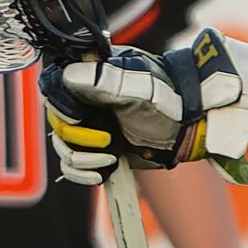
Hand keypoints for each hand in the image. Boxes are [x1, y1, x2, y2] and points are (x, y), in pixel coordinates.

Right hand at [43, 28, 247, 186]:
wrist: (193, 128)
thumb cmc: (171, 100)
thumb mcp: (139, 87)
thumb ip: (104, 79)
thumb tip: (69, 75)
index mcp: (94, 76)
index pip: (54, 88)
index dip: (60, 106)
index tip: (77, 117)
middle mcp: (89, 100)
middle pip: (56, 122)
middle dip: (75, 136)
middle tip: (105, 140)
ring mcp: (93, 126)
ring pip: (63, 147)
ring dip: (81, 157)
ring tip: (109, 158)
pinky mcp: (99, 150)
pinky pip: (75, 165)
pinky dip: (82, 172)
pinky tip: (101, 172)